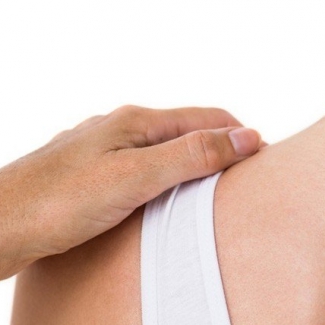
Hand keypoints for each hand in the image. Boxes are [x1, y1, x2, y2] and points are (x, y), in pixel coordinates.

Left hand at [0, 105, 261, 281]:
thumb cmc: (55, 205)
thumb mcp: (137, 178)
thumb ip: (193, 156)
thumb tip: (248, 136)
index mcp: (134, 122)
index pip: (210, 117)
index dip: (243, 136)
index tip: (269, 161)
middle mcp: (117, 130)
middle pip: (187, 132)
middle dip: (222, 150)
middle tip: (249, 181)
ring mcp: (99, 153)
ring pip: (162, 154)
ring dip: (193, 167)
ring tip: (215, 194)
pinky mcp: (84, 180)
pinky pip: (139, 173)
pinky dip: (164, 184)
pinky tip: (161, 206)